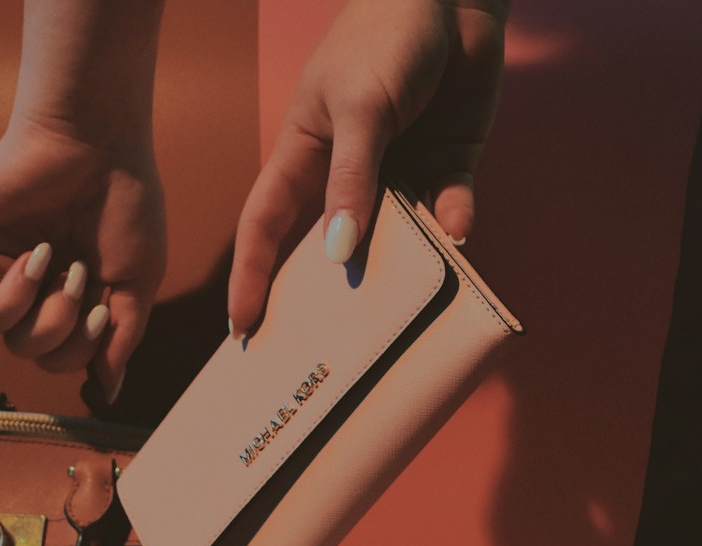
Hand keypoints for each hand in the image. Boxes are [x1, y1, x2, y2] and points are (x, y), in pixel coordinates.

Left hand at [0, 116, 166, 401]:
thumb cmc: (127, 204)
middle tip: (77, 276)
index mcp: (71, 295)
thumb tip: (107, 392)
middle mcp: (32, 285)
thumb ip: (122, 340)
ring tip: (48, 259)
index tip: (102, 310)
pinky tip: (18, 263)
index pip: (60, 357)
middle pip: (26, 350)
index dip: (80, 350)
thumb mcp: (138, 283)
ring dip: (28, 306)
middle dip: (58, 327)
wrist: (97, 142)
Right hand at [229, 0, 508, 335]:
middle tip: (318, 353)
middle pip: (329, 248)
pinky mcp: (448, 166)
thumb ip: (352, 180)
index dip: (252, 276)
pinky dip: (453, 224)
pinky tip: (458, 238)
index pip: (266, 226)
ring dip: (401, 272)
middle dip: (324, 297)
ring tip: (397, 320)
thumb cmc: (384, 36)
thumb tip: (340, 254)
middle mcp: (348, 172)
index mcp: (304, 153)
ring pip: (396, 241)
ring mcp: (399, 172)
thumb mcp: (359, 108)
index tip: (242, 328)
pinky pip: (449, 210)